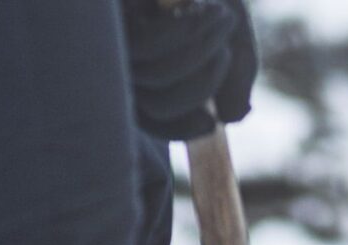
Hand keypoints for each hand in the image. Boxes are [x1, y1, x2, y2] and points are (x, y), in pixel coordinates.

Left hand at [122, 0, 257, 140]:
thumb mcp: (234, 40)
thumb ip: (236, 81)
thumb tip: (232, 117)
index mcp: (142, 68)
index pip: (150, 119)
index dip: (180, 130)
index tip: (212, 124)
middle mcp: (120, 53)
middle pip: (153, 104)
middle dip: (201, 86)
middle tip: (229, 50)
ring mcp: (112, 32)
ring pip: (154, 78)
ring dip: (199, 54)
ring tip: (225, 19)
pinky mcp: (111, 13)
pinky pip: (148, 48)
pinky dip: (185, 36)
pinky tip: (207, 9)